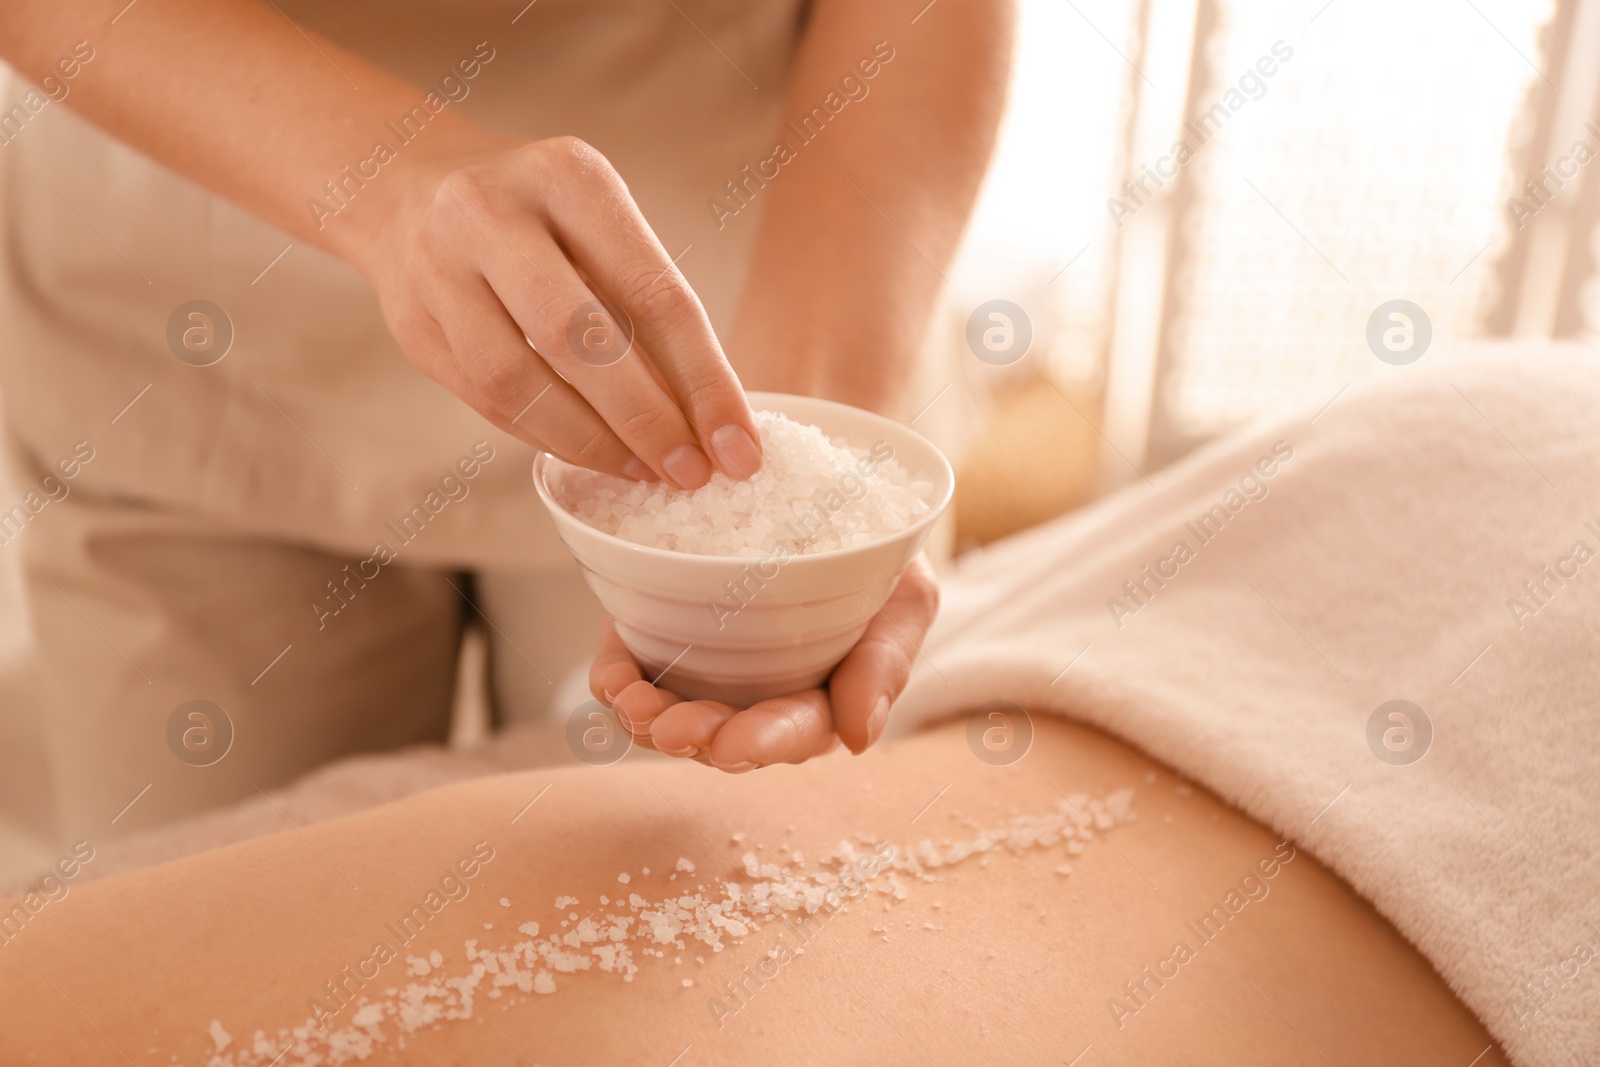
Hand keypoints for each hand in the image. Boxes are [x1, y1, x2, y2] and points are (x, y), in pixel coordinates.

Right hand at [362, 134, 761, 487]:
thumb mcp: (600, 222)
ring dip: (593, 442)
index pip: (653, 294)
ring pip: (519, 382)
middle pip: (581, 339)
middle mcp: (491, 213)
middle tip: (691, 472)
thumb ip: (648, 307)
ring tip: (644, 470)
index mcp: (567, 176)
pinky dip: (547, 437)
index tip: (739, 447)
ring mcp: (438, 269)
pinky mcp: (411, 324)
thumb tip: (712, 418)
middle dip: (648, 421)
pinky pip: (487, 401)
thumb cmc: (537, 213)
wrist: (406, 184)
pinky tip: (592, 453)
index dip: (705, 382)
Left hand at [588, 555, 939, 769]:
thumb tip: (859, 737)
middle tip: (669, 726)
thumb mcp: (907, 595)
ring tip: (628, 702)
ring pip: (672, 714)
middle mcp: (762, 695)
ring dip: (646, 718)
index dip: (765, 741)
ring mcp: (711, 669)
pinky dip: (617, 681)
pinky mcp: (666, 635)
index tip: (735, 743)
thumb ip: (888, 662)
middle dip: (694, 735)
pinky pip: (633, 672)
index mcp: (825, 698)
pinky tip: (610, 680)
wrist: (835, 496)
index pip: (797, 730)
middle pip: (724, 733)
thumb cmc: (881, 554)